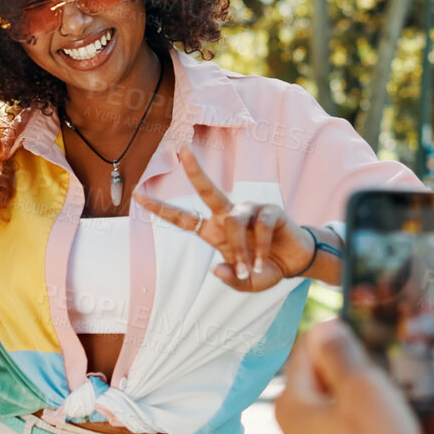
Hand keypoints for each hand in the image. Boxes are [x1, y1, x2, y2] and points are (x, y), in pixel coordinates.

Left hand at [135, 147, 316, 290]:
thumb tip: (215, 269)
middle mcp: (229, 215)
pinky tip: (264, 262)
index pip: (183, 218)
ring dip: (240, 249)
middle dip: (195, 171)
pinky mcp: (270, 211)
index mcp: (215, 232)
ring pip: (233, 221)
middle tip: (182, 150)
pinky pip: (260, 226)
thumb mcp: (247, 283)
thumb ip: (232, 280)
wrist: (296, 264)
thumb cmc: (266, 268)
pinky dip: (260, 249)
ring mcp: (249, 210)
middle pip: (207, 190)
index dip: (160, 209)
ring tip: (249, 270)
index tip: (137, 196)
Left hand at [274, 319, 426, 433]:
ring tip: (393, 410)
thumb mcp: (363, 389)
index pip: (306, 350)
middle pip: (320, 386)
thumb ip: (340, 353)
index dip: (339, 337)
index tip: (370, 338)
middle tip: (386, 374)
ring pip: (333, 420)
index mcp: (291, 405)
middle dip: (351, 376)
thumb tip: (323, 326)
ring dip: (359, 410)